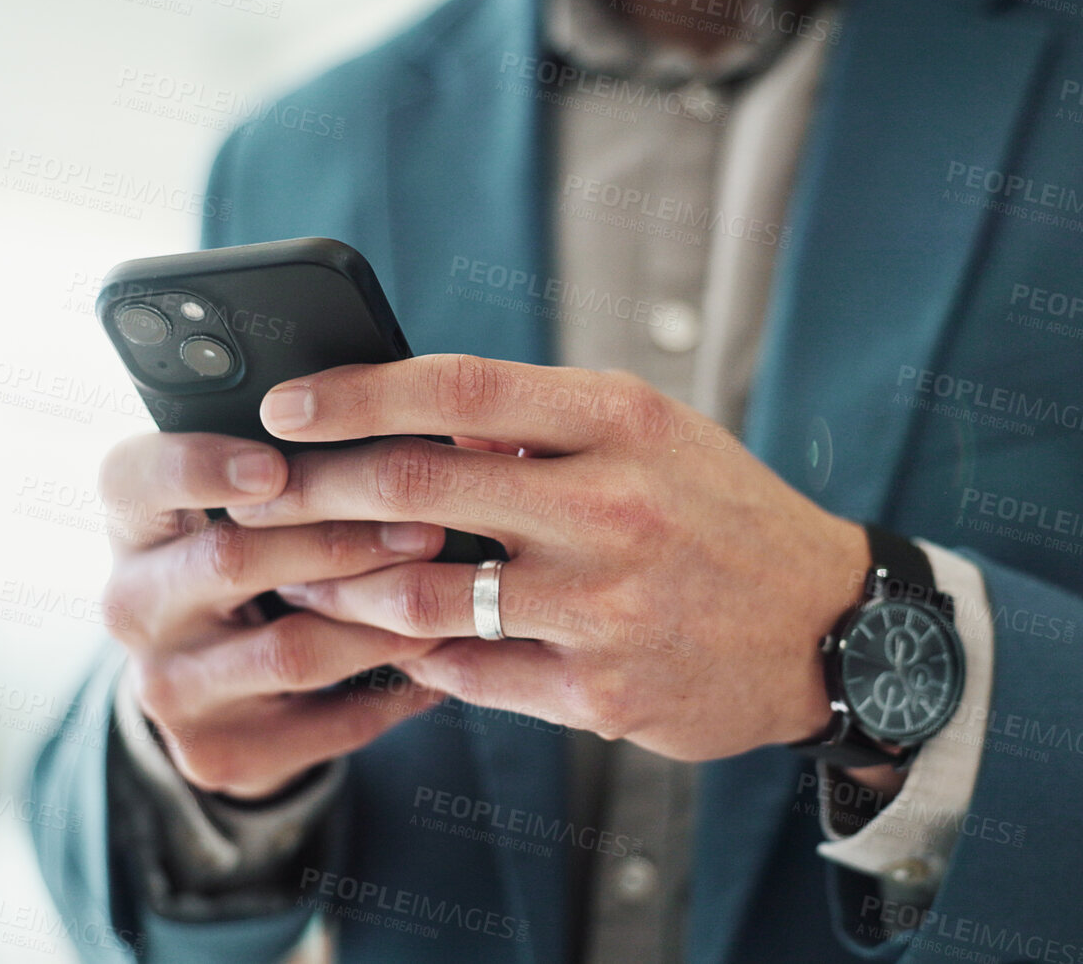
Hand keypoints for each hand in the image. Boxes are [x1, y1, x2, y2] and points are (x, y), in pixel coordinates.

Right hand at [97, 431, 450, 798]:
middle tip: (427, 525)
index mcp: (133, 523)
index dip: (199, 467)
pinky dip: (391, 693)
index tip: (275, 462)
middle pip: (232, 561)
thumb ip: (290, 467)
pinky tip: (442, 665)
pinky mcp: (214, 752)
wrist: (227, 695)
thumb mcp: (247, 509)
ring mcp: (169, 687)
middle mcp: (132, 604)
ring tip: (448, 597)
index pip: (134, 477)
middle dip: (340, 538)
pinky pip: (322, 722)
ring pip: (291, 649)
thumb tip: (393, 418)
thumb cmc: (260, 563)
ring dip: (381, 621)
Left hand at [234, 354, 870, 761]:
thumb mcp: (655, 434)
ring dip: (341, 590)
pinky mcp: (600, 691)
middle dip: (312, 490)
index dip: (353, 395)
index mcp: (622, 421)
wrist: (827, 626)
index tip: (283, 404)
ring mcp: (604, 606)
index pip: (456, 391)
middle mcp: (610, 507)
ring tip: (299, 579)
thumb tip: (412, 418)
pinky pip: (468, 672)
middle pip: (415, 488)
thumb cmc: (722, 512)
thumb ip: (544, 424)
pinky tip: (391, 640)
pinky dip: (416, 655)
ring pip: (420, 598)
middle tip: (255, 496)